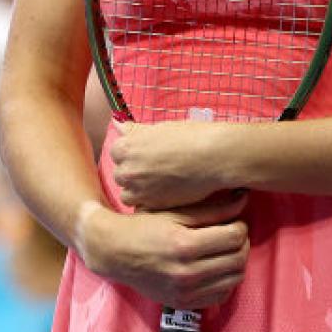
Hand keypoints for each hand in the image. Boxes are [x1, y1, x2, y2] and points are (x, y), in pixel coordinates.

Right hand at [76, 192, 250, 309]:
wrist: (114, 253)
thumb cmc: (145, 226)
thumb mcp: (175, 212)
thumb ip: (212, 209)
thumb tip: (243, 200)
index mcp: (184, 245)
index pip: (234, 237)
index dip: (241, 226)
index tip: (235, 222)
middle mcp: (186, 272)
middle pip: (238, 259)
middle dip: (242, 243)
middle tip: (233, 235)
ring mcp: (185, 292)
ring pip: (234, 279)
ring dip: (237, 262)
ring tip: (226, 250)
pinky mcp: (183, 303)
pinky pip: (221, 296)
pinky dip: (226, 281)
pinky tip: (217, 268)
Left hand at [109, 120, 240, 210]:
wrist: (214, 156)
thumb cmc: (191, 137)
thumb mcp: (160, 128)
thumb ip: (135, 131)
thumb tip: (117, 125)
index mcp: (126, 148)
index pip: (117, 153)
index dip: (132, 154)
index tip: (146, 154)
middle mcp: (127, 170)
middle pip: (121, 174)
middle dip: (134, 172)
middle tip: (156, 168)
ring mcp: (139, 190)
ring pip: (128, 194)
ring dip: (139, 190)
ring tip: (160, 183)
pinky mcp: (153, 205)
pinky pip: (143, 206)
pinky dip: (151, 201)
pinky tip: (166, 192)